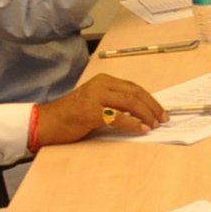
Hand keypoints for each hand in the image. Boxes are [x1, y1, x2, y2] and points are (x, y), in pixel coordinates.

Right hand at [34, 74, 166, 146]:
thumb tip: (142, 114)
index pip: (134, 88)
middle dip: (152, 107)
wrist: (47, 122)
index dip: (151, 100)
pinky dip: (132, 124)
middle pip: (135, 93)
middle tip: (163, 119)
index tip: (162, 112)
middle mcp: (101, 85)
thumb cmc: (72, 116)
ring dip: (146, 115)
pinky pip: (118, 117)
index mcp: (104, 81)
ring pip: (130, 102)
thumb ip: (115, 104)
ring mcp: (95, 97)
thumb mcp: (96, 103)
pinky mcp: (90, 112)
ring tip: (153, 125)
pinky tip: (140, 130)